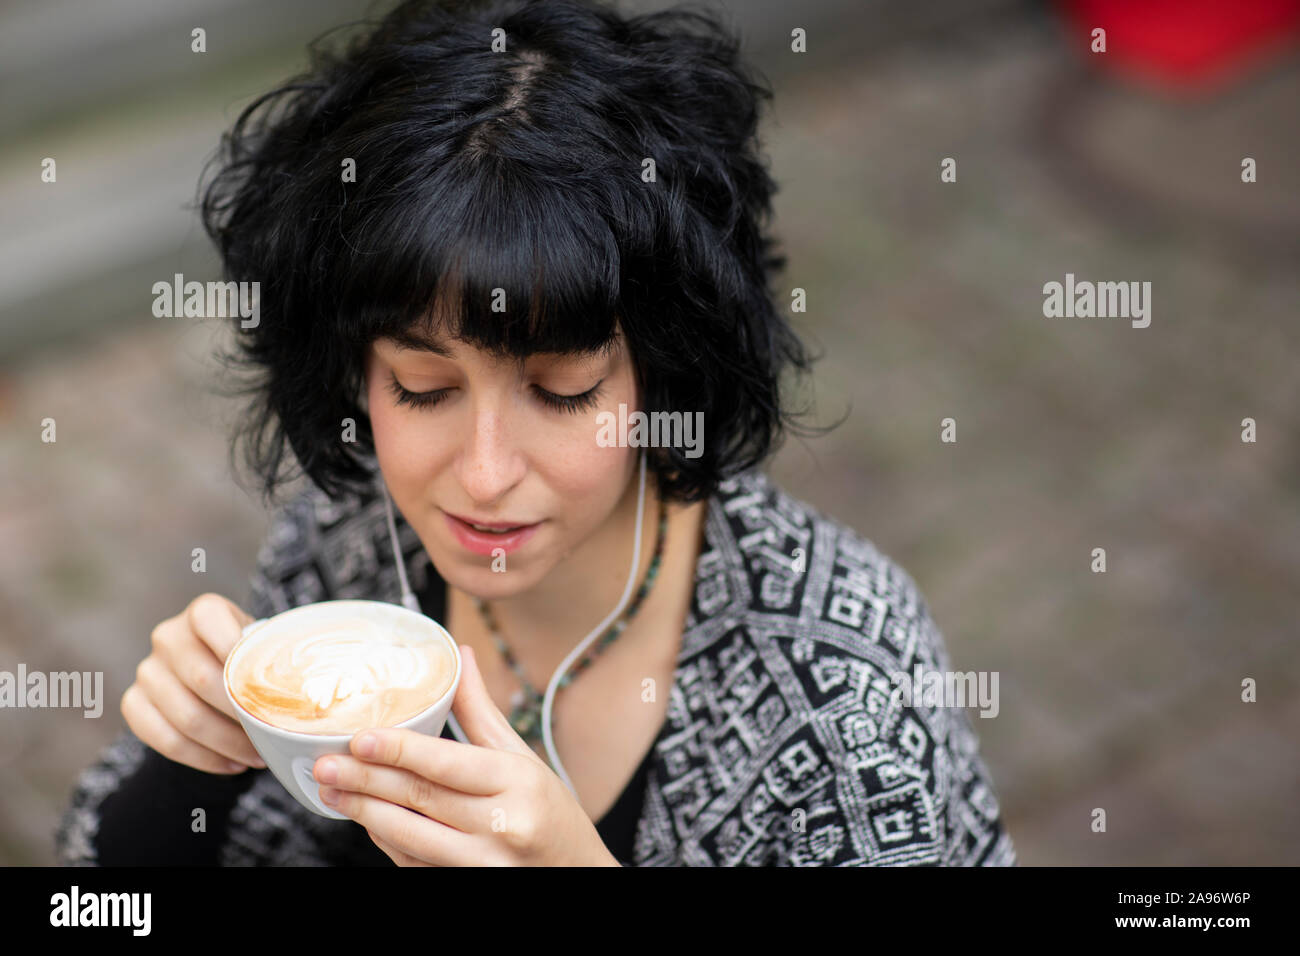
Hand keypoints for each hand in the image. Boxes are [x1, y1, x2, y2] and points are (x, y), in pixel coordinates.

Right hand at [122, 593, 266, 773]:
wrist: (214, 672)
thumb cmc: (249, 659)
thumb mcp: (263, 645)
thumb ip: (275, 656)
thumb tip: (305, 692)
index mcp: (202, 612)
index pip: (212, 621)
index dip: (237, 652)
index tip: (267, 684)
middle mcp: (169, 636)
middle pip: (204, 680)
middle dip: (242, 714)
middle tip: (271, 735)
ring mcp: (147, 671)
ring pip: (187, 718)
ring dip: (227, 744)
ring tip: (257, 756)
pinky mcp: (134, 703)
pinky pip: (166, 741)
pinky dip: (204, 758)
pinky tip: (231, 765)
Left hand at [312, 645, 620, 865]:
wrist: (578, 875)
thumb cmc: (552, 814)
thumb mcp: (523, 758)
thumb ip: (481, 711)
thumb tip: (459, 656)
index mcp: (517, 782)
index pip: (447, 764)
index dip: (399, 751)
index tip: (359, 738)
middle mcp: (502, 825)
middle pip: (420, 799)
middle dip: (365, 781)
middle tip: (324, 765)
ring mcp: (482, 864)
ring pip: (409, 837)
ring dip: (364, 813)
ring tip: (330, 792)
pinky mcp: (465, 886)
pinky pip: (414, 863)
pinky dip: (386, 840)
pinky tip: (366, 819)